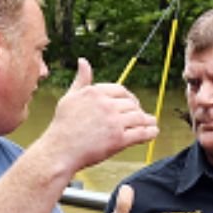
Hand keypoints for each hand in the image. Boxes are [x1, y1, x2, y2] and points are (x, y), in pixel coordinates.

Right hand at [44, 58, 158, 170]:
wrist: (59, 151)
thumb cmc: (63, 125)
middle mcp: (106, 105)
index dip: (129, 97)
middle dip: (138, 110)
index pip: (121, 90)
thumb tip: (83, 61)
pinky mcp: (119, 140)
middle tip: (141, 116)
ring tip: (151, 123)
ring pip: (139, 117)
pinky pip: (141, 133)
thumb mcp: (70, 98)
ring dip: (148, 121)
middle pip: (132, 104)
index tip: (131, 103)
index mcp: (95, 93)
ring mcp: (114, 122)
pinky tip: (153, 132)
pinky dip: (150, 132)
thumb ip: (81, 80)